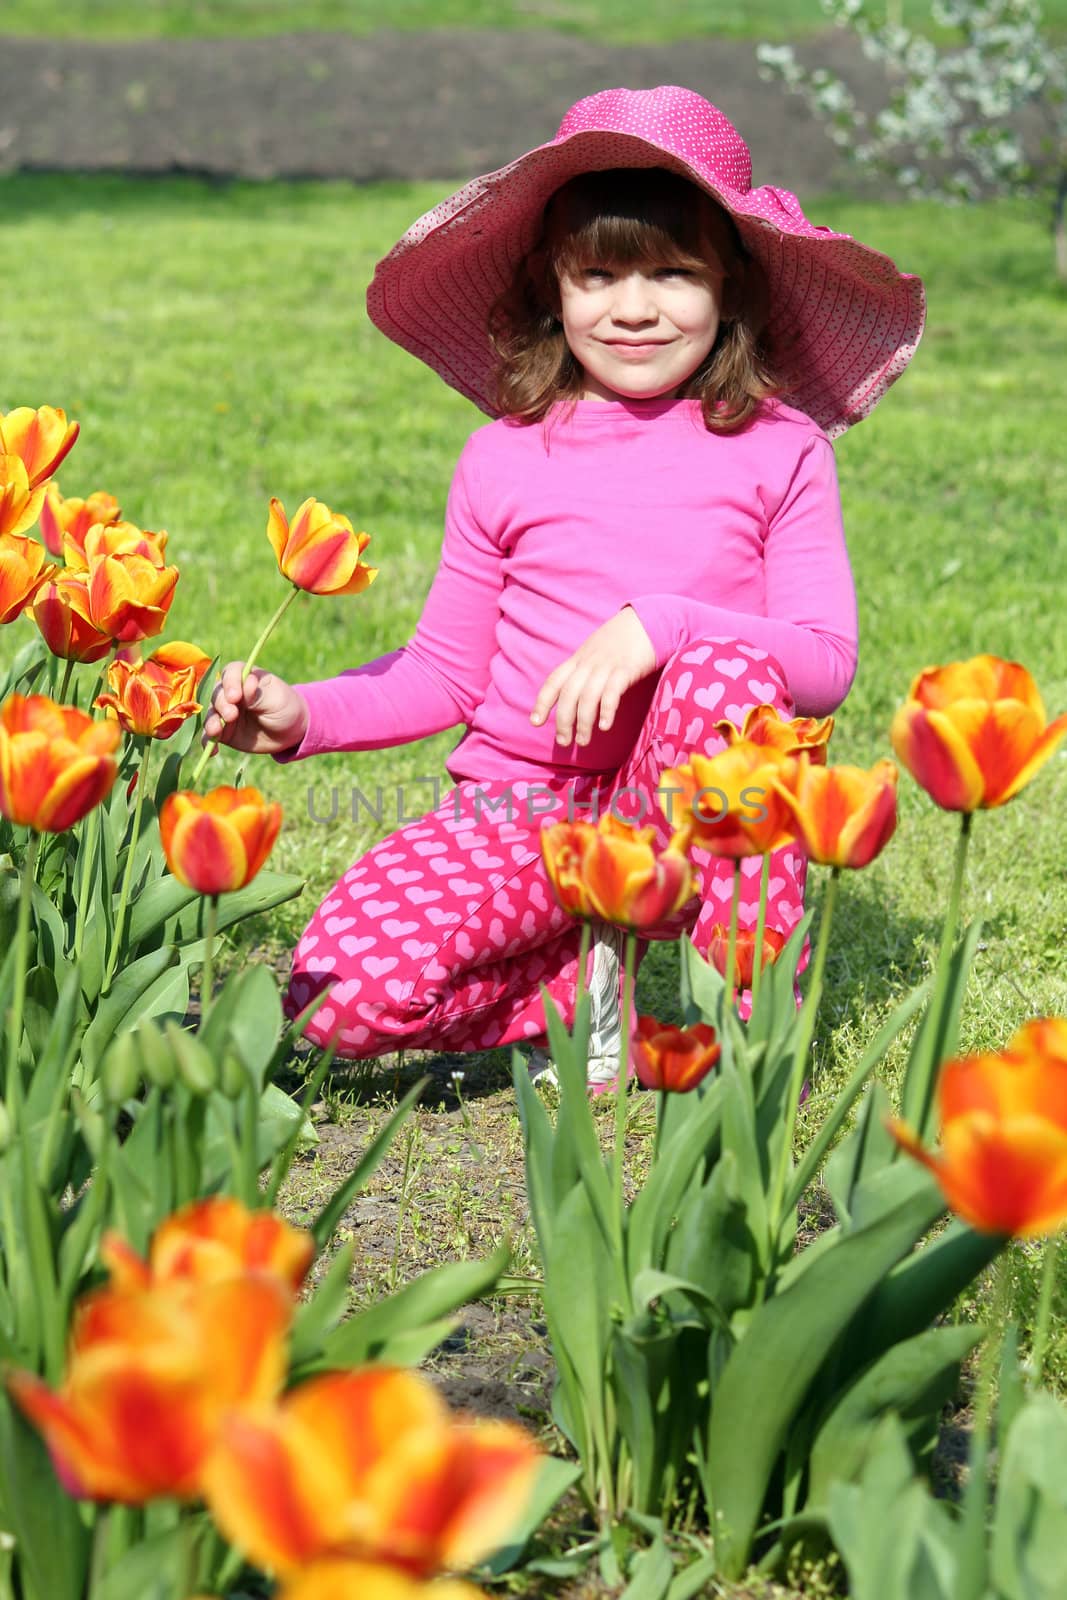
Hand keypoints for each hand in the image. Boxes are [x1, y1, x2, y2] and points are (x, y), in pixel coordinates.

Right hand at [201, 662, 308, 756]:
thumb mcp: (276, 698)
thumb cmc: (284, 707)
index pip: (231, 673)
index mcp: (245, 677)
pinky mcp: (223, 731)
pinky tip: (213, 750)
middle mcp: (230, 693)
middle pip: (217, 693)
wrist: (290, 731)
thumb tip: (247, 681)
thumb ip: (258, 693)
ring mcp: (225, 712)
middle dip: (221, 704)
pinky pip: (210, 736)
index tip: (235, 697)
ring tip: (216, 731)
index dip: (230, 683)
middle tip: (232, 715)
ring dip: (211, 722)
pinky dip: (208, 742)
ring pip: (210, 714)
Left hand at [530, 607, 655, 746]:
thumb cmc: (623, 639)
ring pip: (587, 697)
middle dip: (563, 721)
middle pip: (568, 694)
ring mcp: (607, 665)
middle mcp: (589, 662)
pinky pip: (612, 692)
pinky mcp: (627, 669)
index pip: (554, 681)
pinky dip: (606, 710)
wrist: (650, 619)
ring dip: (583, 722)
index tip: (535, 722)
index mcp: (579, 658)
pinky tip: (604, 726)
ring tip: (583, 741)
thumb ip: (584, 669)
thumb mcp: (595, 650)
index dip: (542, 702)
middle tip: (564, 742)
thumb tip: (574, 694)